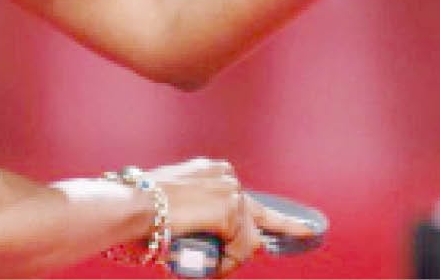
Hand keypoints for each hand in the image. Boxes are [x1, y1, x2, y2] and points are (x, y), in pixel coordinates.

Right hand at [149, 159, 317, 276]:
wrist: (133, 206)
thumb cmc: (142, 211)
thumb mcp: (178, 208)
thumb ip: (201, 219)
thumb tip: (216, 245)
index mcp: (215, 171)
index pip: (251, 201)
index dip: (278, 221)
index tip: (307, 229)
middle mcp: (227, 177)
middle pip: (254, 222)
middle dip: (258, 243)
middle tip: (260, 253)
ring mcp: (231, 192)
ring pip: (248, 240)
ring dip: (230, 261)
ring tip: (206, 268)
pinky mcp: (230, 211)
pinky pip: (240, 250)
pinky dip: (226, 265)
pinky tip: (212, 266)